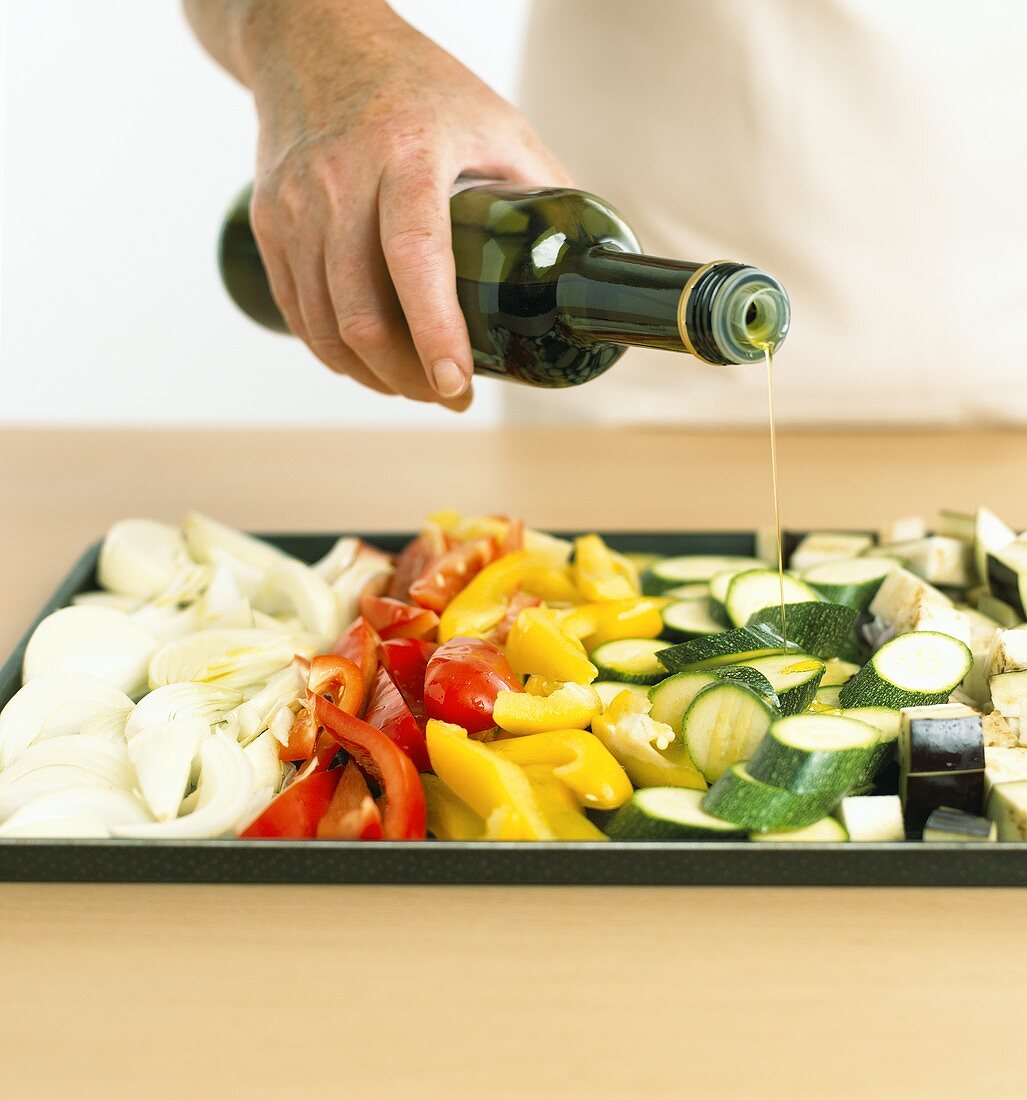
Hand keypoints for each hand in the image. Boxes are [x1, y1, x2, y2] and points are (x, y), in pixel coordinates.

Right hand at [238, 1, 571, 406]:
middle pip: (361, 314)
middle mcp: (341, 181)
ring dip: (371, 376)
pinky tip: (363, 364)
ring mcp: (295, 203)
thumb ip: (540, 186)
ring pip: (323, 326)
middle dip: (408, 378)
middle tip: (447, 397)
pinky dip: (330, 352)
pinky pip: (295, 310)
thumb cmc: (416, 81)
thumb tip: (583, 259)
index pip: (415, 259)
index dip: (435, 333)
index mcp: (407, 154)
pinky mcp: (267, 220)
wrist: (314, 37)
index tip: (458, 384)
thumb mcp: (494, 119)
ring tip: (411, 388)